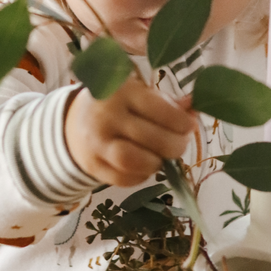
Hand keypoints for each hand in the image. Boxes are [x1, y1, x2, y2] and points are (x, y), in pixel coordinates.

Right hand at [65, 79, 195, 186]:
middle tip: (180, 144)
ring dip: (157, 163)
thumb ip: (168, 102)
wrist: (74, 122)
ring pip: (134, 161)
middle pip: (152, 138)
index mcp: (122, 91)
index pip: (160, 109)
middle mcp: (106, 115)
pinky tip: (145, 166)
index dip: (181, 122)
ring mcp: (96, 142)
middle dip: (175, 145)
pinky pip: (123, 179)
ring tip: (162, 157)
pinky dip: (141, 176)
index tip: (190, 125)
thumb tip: (196, 107)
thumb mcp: (139, 94)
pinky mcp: (92, 165)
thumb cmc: (118, 105)